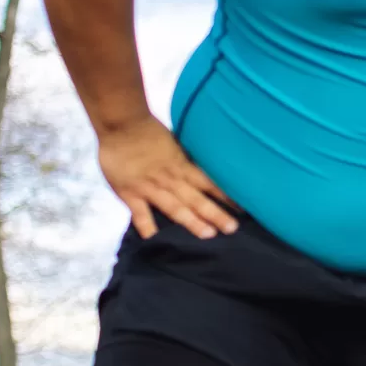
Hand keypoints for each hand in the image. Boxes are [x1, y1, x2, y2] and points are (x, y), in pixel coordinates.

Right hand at [98, 115, 236, 239]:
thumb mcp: (176, 145)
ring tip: (208, 234)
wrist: (122, 124)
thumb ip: (188, 162)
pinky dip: (147, 227)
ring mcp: (150, 187)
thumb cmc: (149, 133)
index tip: (244, 210)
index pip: (210, 183)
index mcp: (182, 166)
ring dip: (192, 221)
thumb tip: (207, 172)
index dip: (227, 196)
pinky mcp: (130, 193)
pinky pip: (140, 214)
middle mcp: (171, 179)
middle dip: (215, 213)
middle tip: (232, 228)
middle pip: (197, 198)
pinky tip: (156, 241)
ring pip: (175, 207)